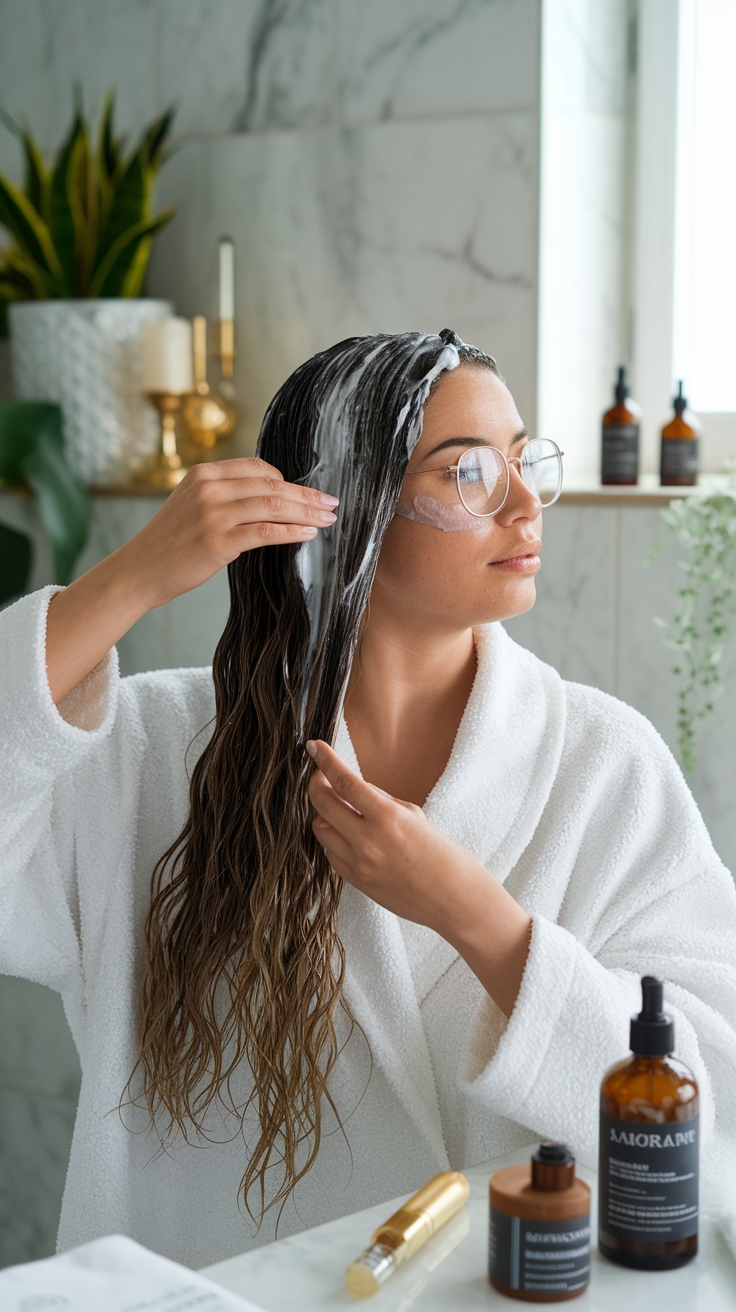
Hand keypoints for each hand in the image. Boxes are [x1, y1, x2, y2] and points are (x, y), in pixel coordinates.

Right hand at [45, 457, 338, 703]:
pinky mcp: (217, 541)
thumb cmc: (168, 544)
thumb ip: (222, 495)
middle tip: (331, 503)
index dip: (287, 479)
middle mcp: (208, 489)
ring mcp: (212, 514)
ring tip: (327, 519)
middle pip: (270, 485)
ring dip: (306, 512)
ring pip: (272, 506)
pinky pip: (265, 532)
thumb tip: (268, 498)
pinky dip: (291, 531)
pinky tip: (309, 534)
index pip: (257, 468)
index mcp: (203, 474)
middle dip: (306, 494)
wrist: (137, 571)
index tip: (308, 492)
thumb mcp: (190, 506)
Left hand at [306, 739, 530, 1016]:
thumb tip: (352, 787)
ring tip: (339, 809)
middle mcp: (367, 840)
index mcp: (387, 817)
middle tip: (321, 775)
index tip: (314, 746)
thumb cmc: (441, 853)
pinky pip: (330, 854)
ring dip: (324, 813)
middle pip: (321, 803)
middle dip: (316, 783)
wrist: (452, 898)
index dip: (325, 760)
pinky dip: (334, 840)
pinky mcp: (355, 881)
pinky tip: (348, 836)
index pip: (344, 781)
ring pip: (320, 829)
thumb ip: (380, 800)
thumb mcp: (414, 815)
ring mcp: (358, 863)